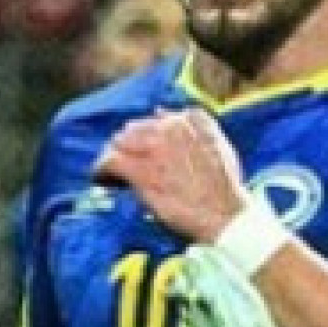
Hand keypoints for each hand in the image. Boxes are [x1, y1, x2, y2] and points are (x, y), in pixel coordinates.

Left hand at [94, 108, 249, 244]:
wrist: (223, 214)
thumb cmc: (224, 187)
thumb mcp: (219, 147)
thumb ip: (196, 128)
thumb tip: (160, 112)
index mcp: (191, 120)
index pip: (157, 119)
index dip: (150, 138)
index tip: (150, 154)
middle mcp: (170, 127)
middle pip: (133, 129)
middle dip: (130, 147)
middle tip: (132, 167)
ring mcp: (153, 148)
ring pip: (117, 143)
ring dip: (116, 157)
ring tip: (118, 176)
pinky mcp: (140, 170)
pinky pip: (108, 162)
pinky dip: (103, 172)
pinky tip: (105, 181)